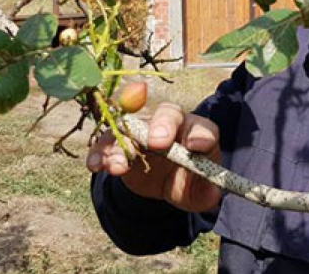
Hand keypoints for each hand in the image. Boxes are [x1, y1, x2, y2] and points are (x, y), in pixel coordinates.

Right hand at [87, 102, 222, 212]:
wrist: (165, 182)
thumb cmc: (188, 180)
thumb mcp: (200, 191)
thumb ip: (207, 192)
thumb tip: (213, 195)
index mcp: (195, 132)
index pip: (201, 127)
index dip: (200, 134)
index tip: (197, 146)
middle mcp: (170, 124)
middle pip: (168, 114)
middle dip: (162, 126)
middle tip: (157, 143)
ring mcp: (143, 130)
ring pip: (131, 126)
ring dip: (123, 144)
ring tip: (118, 167)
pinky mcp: (120, 142)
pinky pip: (107, 141)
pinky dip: (99, 152)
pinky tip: (95, 166)